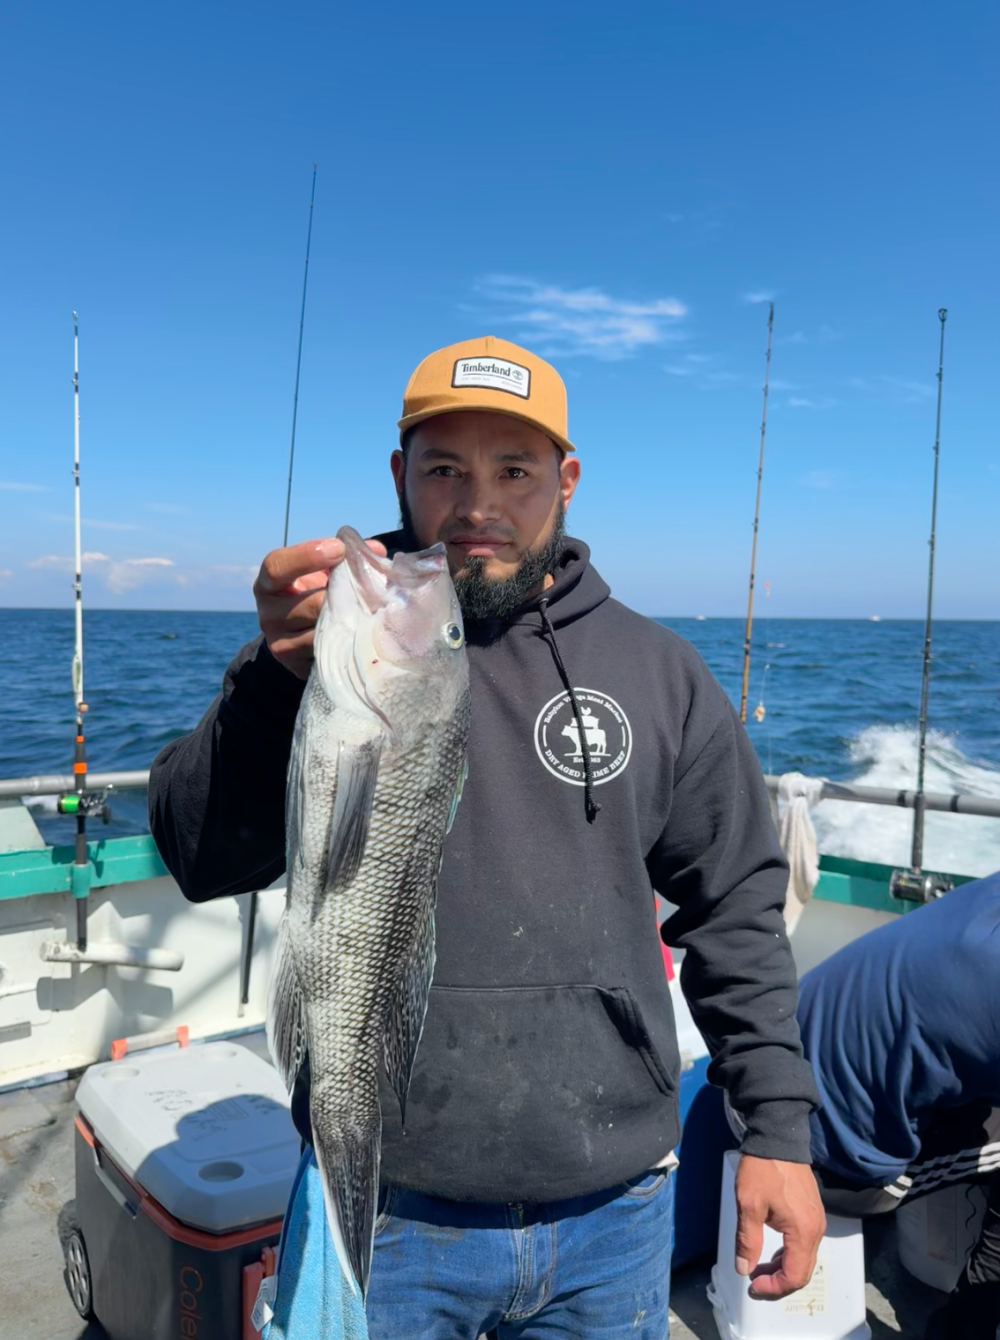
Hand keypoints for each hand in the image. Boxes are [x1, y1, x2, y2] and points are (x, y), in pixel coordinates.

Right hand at [253, 536, 387, 680]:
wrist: (300, 636)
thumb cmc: (313, 594)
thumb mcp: (320, 572)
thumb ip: (343, 557)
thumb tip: (374, 549)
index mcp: (268, 586)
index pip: (276, 567)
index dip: (307, 556)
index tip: (339, 548)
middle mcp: (269, 616)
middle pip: (310, 605)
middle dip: (344, 595)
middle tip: (373, 587)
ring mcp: (282, 646)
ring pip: (324, 633)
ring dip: (353, 622)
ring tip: (376, 610)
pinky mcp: (299, 668)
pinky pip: (331, 655)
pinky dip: (351, 644)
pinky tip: (366, 633)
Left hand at [733, 1155, 825, 1299]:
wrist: (778, 1138)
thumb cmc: (762, 1170)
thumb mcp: (748, 1205)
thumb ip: (748, 1240)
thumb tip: (744, 1268)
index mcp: (804, 1232)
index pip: (795, 1276)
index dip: (774, 1287)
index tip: (752, 1285)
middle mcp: (817, 1230)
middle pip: (803, 1271)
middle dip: (778, 1280)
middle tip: (754, 1279)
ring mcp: (817, 1221)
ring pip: (804, 1258)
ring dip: (782, 1267)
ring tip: (758, 1265)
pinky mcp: (813, 1212)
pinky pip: (804, 1244)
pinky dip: (788, 1253)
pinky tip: (770, 1249)